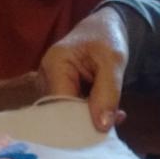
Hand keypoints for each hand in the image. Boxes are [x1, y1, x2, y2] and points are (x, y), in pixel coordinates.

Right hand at [38, 7, 128, 131]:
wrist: (103, 29)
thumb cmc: (106, 39)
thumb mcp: (113, 61)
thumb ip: (108, 92)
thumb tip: (101, 126)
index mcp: (54, 65)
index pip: (62, 107)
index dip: (81, 122)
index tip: (104, 129)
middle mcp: (44, 79)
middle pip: (61, 115)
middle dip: (88, 122)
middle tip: (114, 122)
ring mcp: (48, 88)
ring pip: (67, 117)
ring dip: (91, 120)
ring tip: (114, 114)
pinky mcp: (57, 95)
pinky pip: (71, 113)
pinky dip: (89, 115)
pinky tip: (106, 112)